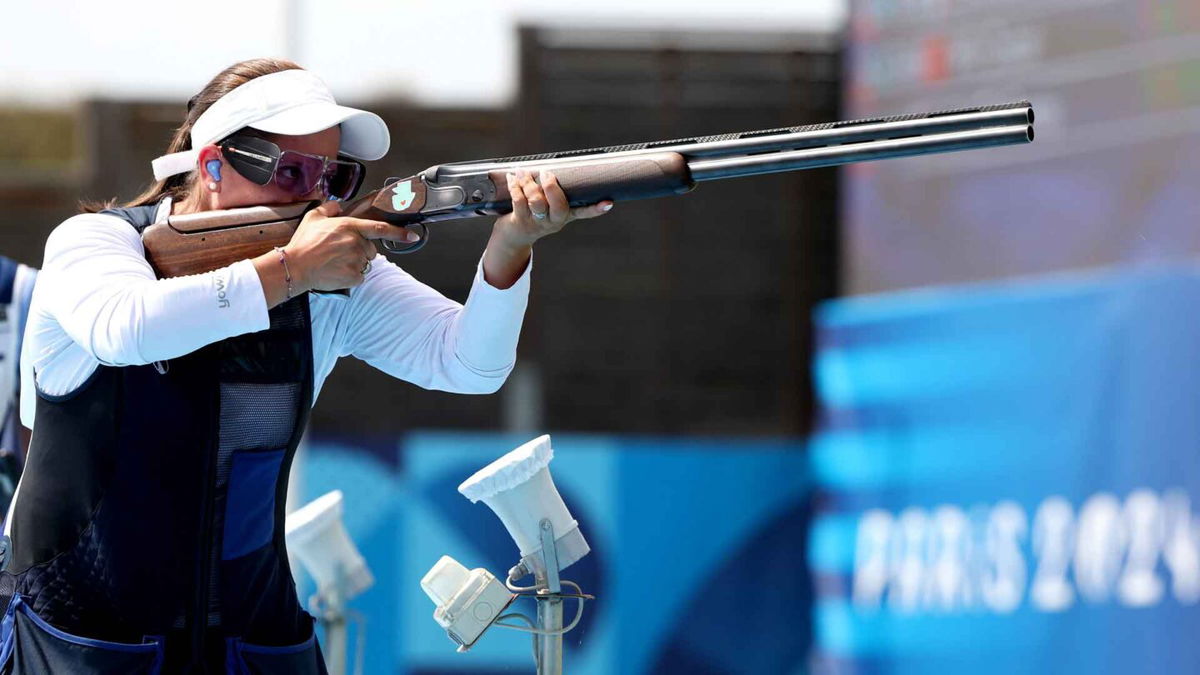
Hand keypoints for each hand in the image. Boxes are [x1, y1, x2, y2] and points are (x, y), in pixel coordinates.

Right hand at [285, 201, 418, 291]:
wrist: (295, 267)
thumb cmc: (303, 243)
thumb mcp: (313, 217)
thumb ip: (330, 208)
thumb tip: (339, 206)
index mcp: (351, 226)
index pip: (381, 228)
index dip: (400, 233)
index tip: (413, 236)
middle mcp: (357, 243)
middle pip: (370, 249)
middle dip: (360, 250)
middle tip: (339, 252)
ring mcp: (357, 260)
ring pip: (365, 263)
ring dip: (354, 263)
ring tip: (335, 262)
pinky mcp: (354, 276)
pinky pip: (359, 276)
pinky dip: (350, 276)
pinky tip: (336, 271)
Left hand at [494, 169, 613, 248]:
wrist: (514, 237)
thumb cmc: (534, 213)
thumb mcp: (548, 206)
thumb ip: (552, 190)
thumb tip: (552, 165)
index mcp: (565, 216)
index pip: (584, 212)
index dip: (596, 208)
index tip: (608, 203)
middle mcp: (553, 221)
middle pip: (558, 207)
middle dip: (552, 188)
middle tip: (546, 173)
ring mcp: (537, 223)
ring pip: (536, 202)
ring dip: (529, 184)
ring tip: (523, 171)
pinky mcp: (520, 221)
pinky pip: (518, 201)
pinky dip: (515, 186)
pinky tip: (512, 177)